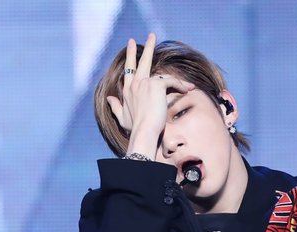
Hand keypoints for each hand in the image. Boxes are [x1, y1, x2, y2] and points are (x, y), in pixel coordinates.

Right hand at [106, 33, 193, 153]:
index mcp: (128, 91)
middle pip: (140, 62)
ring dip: (177, 80)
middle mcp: (135, 84)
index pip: (129, 71)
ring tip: (187, 84)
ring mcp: (145, 83)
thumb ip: (115, 107)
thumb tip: (108, 98)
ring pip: (162, 75)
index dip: (131, 58)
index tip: (131, 45)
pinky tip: (188, 92)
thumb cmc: (134, 128)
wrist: (143, 131)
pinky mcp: (156, 86)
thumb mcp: (122, 118)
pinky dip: (181, 87)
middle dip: (147, 48)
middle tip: (151, 35)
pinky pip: (172, 83)